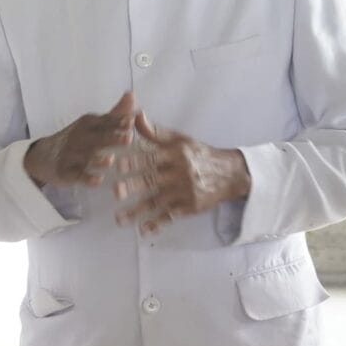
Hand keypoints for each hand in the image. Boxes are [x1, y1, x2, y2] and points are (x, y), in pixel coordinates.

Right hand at [22, 91, 136, 188]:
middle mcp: (77, 137)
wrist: (44, 156)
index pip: (103, 121)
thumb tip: (132, 95)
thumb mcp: (92, 124)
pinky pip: (76, 175)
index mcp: (87, 124)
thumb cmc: (76, 139)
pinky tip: (98, 181)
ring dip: (98, 159)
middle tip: (128, 139)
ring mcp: (70, 155)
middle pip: (96, 138)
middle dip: (111, 138)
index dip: (117, 122)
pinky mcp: (65, 172)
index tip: (132, 121)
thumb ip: (114, 113)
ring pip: (85, 157)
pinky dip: (87, 178)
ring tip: (110, 161)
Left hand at [114, 112, 249, 232]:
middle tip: (115, 192)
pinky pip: (171, 216)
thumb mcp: (180, 140)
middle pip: (153, 180)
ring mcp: (185, 192)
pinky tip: (143, 231)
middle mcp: (180, 172)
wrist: (230, 174)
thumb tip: (135, 115)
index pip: (152, 157)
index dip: (135, 161)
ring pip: (158, 202)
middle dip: (133, 186)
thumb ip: (155, 132)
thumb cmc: (198, 154)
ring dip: (138, 211)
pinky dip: (157, 224)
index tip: (117, 165)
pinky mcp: (190, 207)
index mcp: (176, 154)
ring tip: (119, 219)